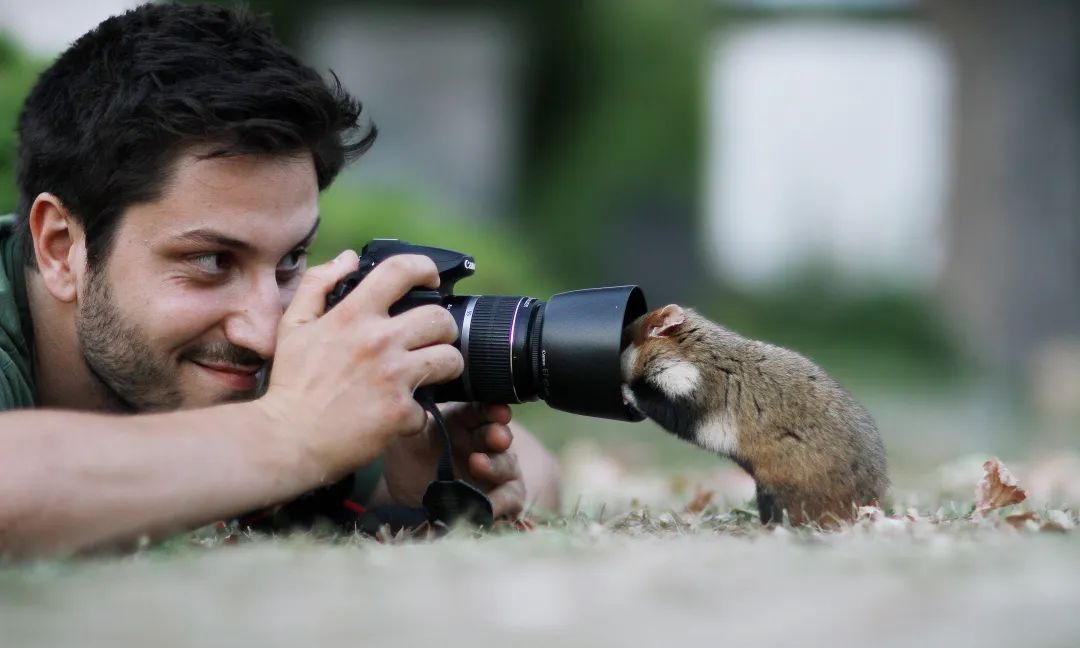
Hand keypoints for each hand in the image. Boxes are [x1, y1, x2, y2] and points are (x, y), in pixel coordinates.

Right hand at [253, 250, 463, 485]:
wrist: (288, 439)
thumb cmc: (292, 384)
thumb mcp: (293, 325)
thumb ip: (318, 284)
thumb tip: (348, 257)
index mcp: (353, 315)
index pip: (401, 270)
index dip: (424, 269)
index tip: (431, 280)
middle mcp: (378, 341)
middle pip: (441, 318)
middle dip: (443, 328)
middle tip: (432, 339)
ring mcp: (392, 377)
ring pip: (450, 359)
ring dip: (445, 366)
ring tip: (429, 374)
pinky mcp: (400, 413)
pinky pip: (429, 408)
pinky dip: (416, 414)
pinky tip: (398, 414)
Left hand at [382, 402, 525, 518]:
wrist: (404, 490)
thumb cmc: (409, 453)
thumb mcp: (404, 434)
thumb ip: (409, 422)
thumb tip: (409, 411)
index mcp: (465, 420)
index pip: (483, 410)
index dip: (492, 410)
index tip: (499, 413)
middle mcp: (484, 442)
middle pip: (499, 435)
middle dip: (499, 435)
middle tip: (497, 437)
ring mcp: (495, 470)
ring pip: (506, 466)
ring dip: (496, 466)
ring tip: (477, 465)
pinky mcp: (500, 498)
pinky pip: (510, 499)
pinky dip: (501, 502)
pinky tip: (488, 506)